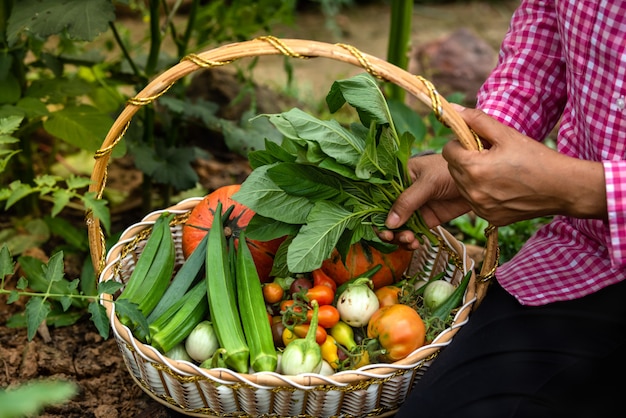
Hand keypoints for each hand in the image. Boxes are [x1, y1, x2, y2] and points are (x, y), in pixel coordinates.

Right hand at [378, 153, 470, 249]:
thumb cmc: (451, 171)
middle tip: (391, 237)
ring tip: (409, 239)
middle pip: (386, 215)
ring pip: (398, 228)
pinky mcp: (426, 220)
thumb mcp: (428, 182)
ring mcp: (414, 208)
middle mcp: (402, 194)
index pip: (378, 196)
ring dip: (399, 237)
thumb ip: (408, 201)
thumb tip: (389, 223)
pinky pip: (413, 234)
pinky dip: (411, 241)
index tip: (379, 225)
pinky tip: (415, 244)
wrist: (479, 181)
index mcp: (397, 178)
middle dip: (386, 229)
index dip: (375, 212)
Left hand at [443, 106, 606, 224]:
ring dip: (472, 177)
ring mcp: (481, 207)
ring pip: (462, 186)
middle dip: (466, 159)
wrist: (563, 188)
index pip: (448, 150)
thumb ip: (477, 120)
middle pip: (453, 169)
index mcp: (473, 168)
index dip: (460, 143)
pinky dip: (482, 194)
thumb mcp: (506, 134)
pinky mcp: (490, 218)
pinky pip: (475, 202)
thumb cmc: (536, 158)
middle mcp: (473, 191)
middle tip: (489, 156)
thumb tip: (453, 110)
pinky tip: (502, 188)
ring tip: (497, 171)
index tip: (477, 143)